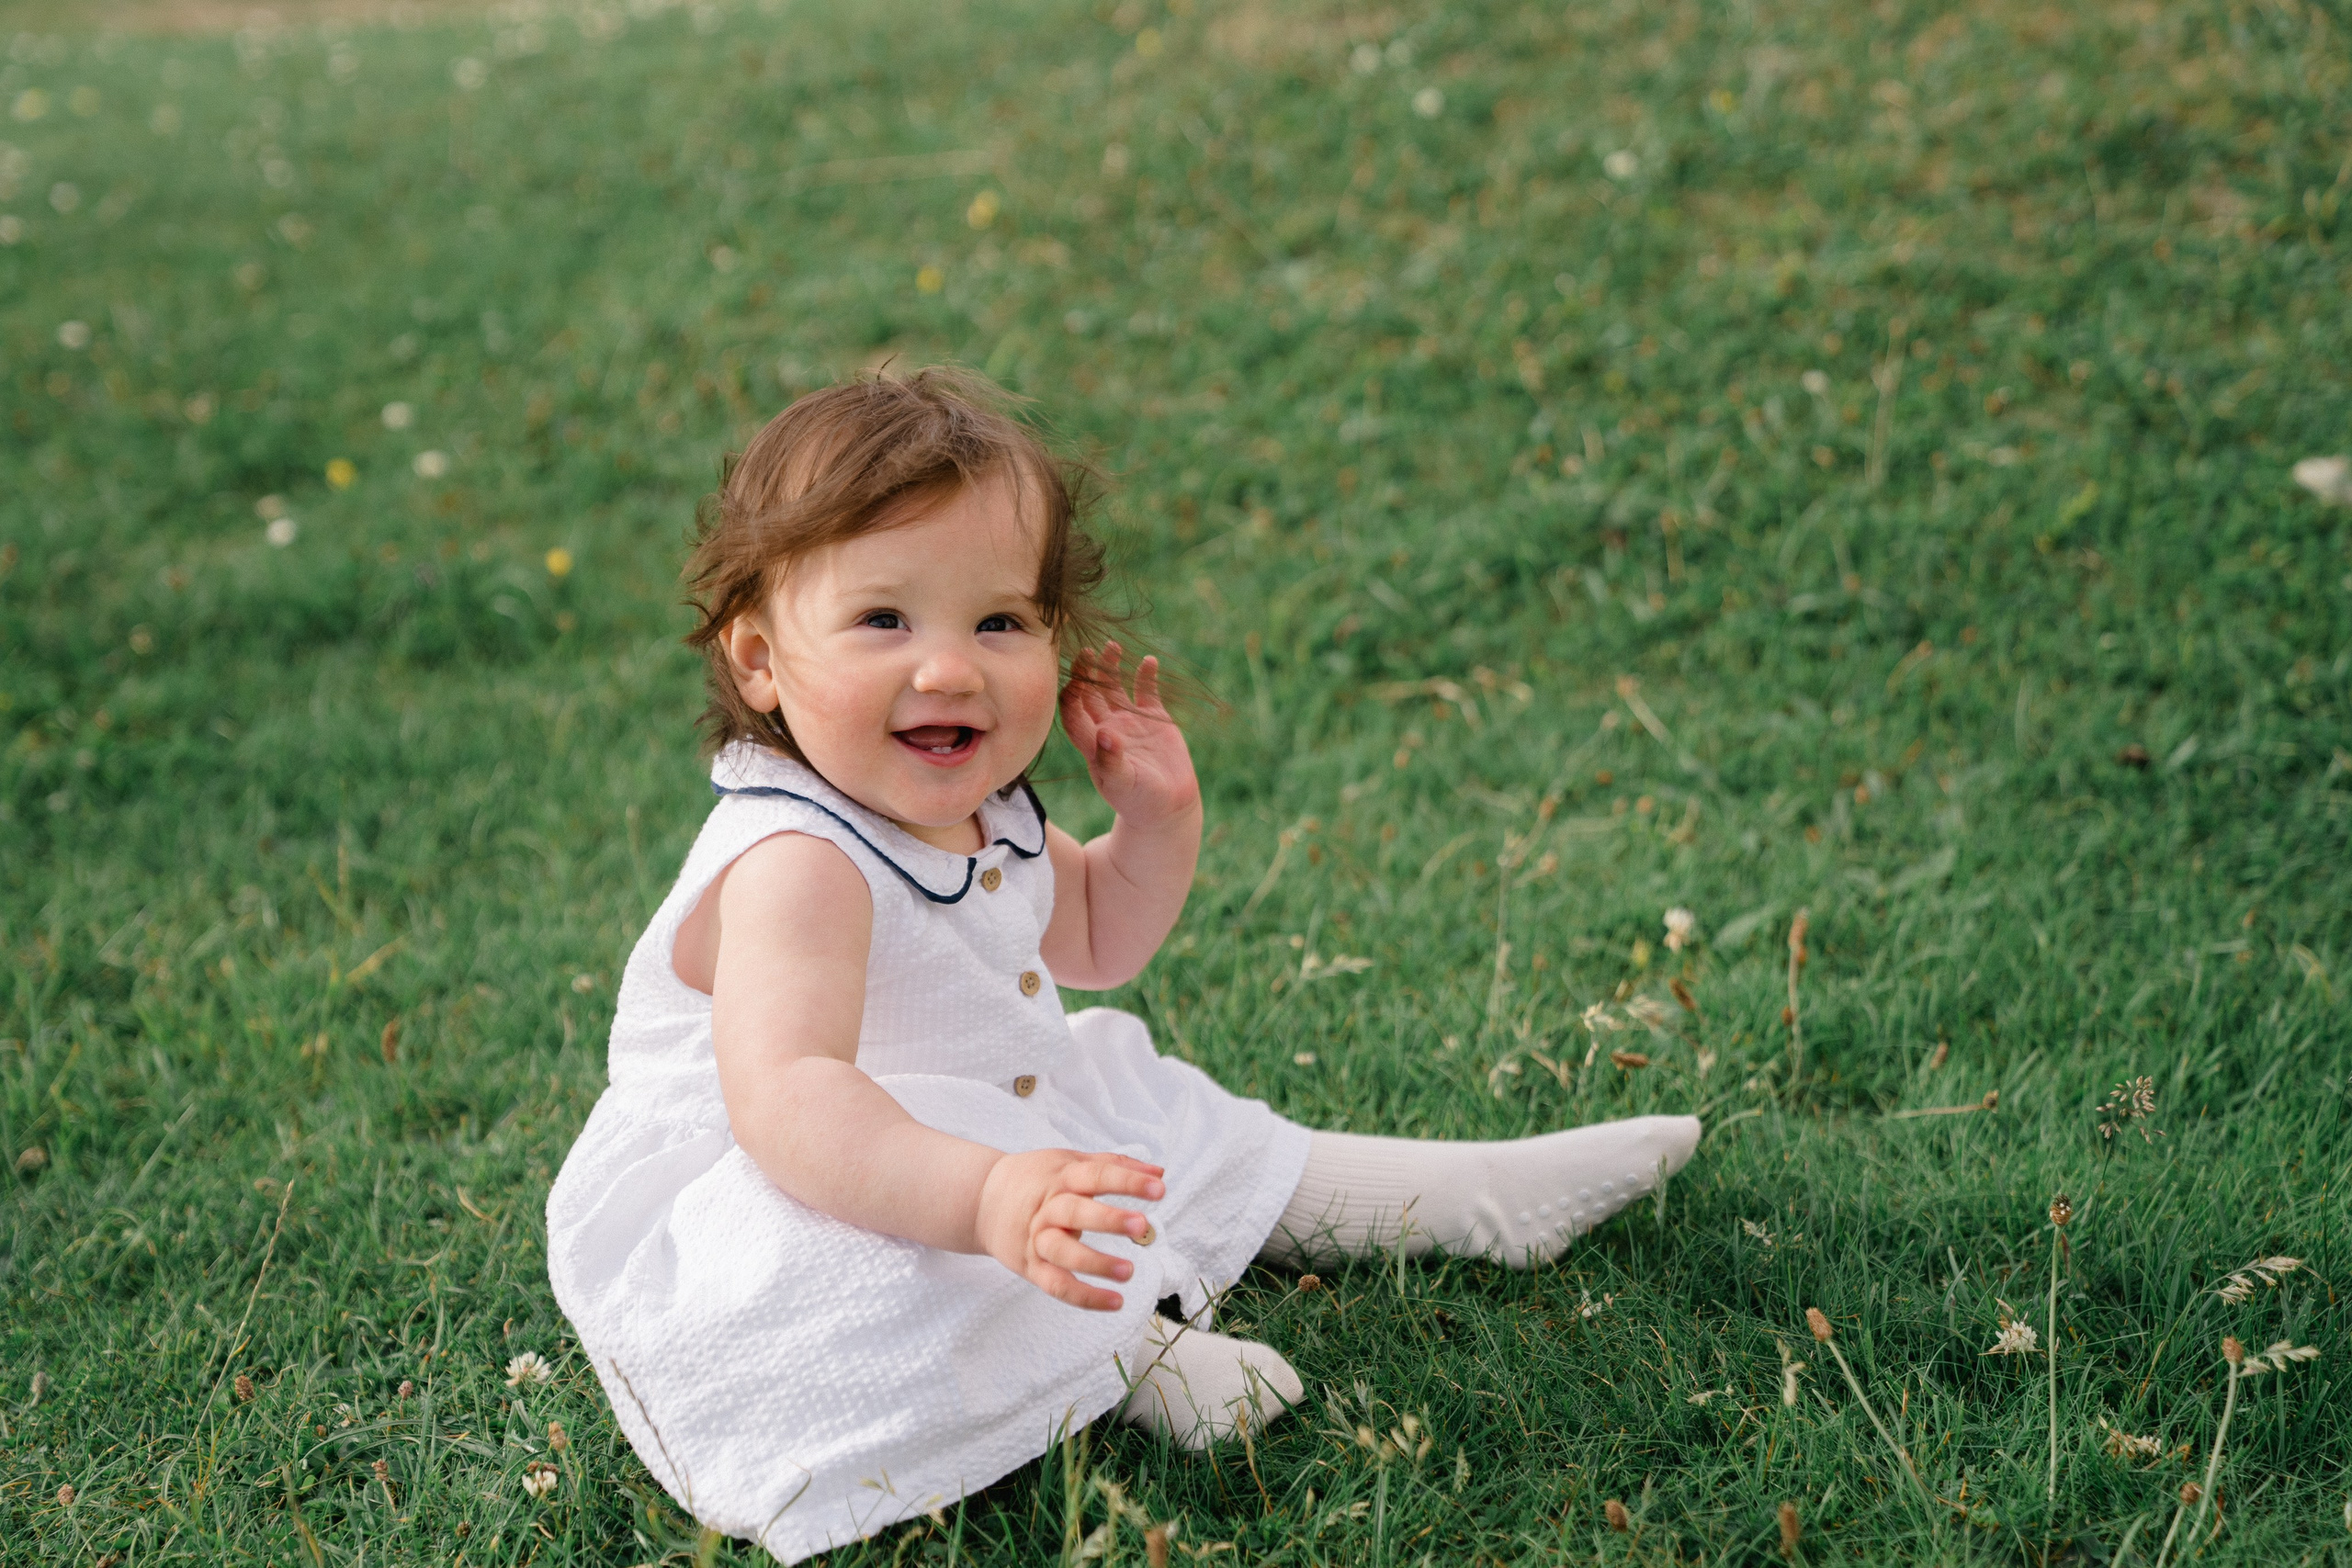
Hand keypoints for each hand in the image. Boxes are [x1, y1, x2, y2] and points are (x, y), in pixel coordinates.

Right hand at [975, 1147, 1165, 1310]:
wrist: (981, 1200)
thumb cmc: (1035, 1179)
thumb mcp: (1069, 1161)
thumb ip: (1114, 1165)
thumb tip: (1159, 1172)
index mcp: (1062, 1177)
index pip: (1097, 1175)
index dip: (1128, 1181)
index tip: (1159, 1189)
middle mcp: (1048, 1208)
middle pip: (1076, 1212)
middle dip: (1109, 1219)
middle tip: (1142, 1226)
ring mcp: (1037, 1239)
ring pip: (1063, 1253)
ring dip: (1096, 1264)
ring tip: (1129, 1271)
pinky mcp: (1031, 1267)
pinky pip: (1057, 1285)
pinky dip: (1085, 1297)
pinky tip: (1115, 1302)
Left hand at [1060, 644, 1199, 829]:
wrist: (1168, 807)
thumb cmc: (1139, 801)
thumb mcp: (1123, 785)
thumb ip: (1112, 761)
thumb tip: (1105, 734)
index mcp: (1092, 744)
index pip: (1072, 714)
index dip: (1070, 697)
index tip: (1074, 682)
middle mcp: (1106, 727)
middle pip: (1089, 694)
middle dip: (1085, 674)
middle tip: (1086, 653)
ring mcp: (1129, 720)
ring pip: (1114, 687)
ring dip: (1111, 668)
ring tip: (1112, 647)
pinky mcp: (1154, 717)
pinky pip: (1146, 690)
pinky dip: (1147, 675)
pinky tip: (1149, 662)